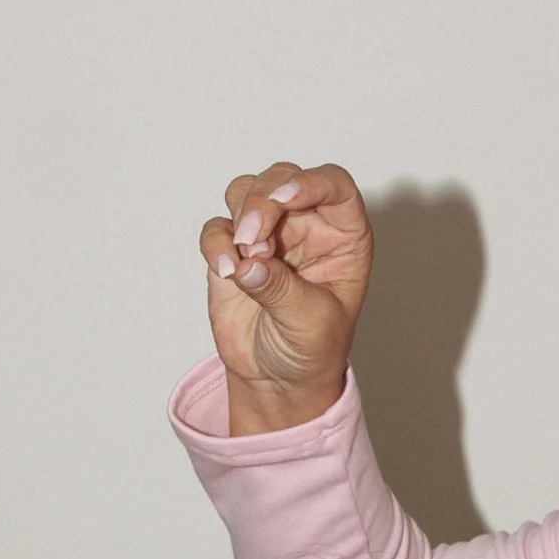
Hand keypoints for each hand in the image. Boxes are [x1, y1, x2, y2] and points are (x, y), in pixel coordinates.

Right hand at [198, 159, 372, 432]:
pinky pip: (218, 228)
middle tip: (253, 240)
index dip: (309, 182)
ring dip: (240, 216)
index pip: (333, 185)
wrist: (279, 379)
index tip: (283, 200)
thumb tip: (249, 264)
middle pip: (281, 179)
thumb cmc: (312, 348)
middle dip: (262, 200)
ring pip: (247, 191)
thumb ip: (281, 289)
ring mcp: (268, 234)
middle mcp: (306, 225)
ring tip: (246, 257)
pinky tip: (226, 271)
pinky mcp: (234, 250)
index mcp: (342, 235)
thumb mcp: (311, 323)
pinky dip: (216, 243)